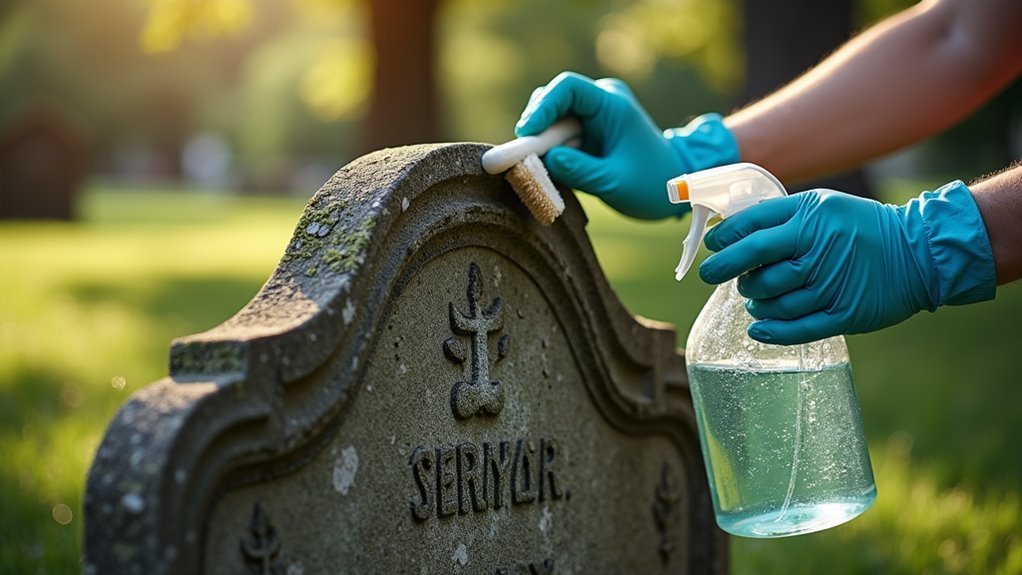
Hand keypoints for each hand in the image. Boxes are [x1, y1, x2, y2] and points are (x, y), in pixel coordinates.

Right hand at [515, 71, 737, 219]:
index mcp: (612, 104)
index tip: (527, 133)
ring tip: (538, 167)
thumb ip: (579, 171)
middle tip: (524, 156)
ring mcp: (591, 116)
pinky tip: (548, 169)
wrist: (673, 186)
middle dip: (536, 127)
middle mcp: (600, 102)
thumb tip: (544, 160)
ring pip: (550, 119)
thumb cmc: (651, 183)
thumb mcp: (614, 182)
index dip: (542, 107)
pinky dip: (548, 151)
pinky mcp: (585, 133)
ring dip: (541, 142)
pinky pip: (556, 136)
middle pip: (552, 101)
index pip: (568, 88)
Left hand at [698, 182, 995, 343]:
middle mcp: (818, 249)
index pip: (752, 229)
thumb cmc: (859, 227)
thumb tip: (729, 233)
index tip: (712, 247)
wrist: (919, 252)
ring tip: (752, 296)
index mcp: (810, 217)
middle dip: (725, 271)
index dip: (725, 240)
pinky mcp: (845, 313)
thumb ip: (781, 217)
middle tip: (714, 274)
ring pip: (773, 300)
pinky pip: (797, 329)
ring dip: (754, 300)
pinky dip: (772, 331)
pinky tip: (759, 328)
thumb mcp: (822, 206)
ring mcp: (831, 283)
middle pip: (756, 268)